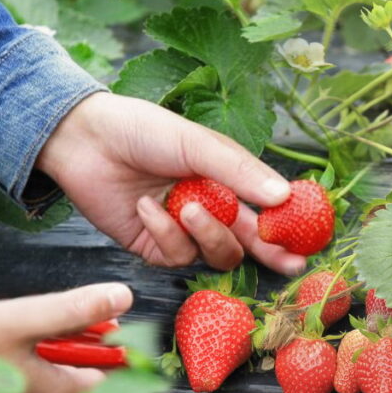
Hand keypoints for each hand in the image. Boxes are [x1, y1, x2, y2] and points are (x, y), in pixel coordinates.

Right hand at [0, 283, 132, 392]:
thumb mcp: (25, 318)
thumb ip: (77, 309)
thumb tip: (124, 296)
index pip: (114, 377)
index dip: (119, 346)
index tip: (113, 323)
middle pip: (92, 377)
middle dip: (93, 346)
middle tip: (83, 319)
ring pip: (66, 378)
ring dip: (68, 351)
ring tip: (53, 325)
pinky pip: (42, 381)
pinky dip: (46, 359)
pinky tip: (30, 339)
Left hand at [36, 93, 306, 274]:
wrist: (83, 139)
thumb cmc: (142, 130)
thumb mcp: (197, 143)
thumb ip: (239, 171)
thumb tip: (282, 196)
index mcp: (226, 181)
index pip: (266, 211)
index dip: (287, 228)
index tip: (308, 241)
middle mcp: (209, 208)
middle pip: (248, 242)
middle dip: (268, 252)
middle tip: (286, 262)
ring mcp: (182, 231)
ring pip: (215, 253)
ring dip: (204, 233)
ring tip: (183, 207)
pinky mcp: (153, 247)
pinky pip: (175, 256)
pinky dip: (163, 233)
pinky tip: (146, 207)